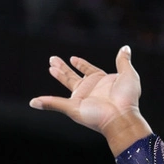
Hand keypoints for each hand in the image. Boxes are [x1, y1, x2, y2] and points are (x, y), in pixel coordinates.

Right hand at [30, 46, 151, 154]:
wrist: (122, 115)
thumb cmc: (127, 98)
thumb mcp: (128, 74)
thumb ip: (124, 61)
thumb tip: (126, 48)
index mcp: (102, 82)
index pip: (89, 70)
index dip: (82, 64)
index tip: (73, 58)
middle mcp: (90, 89)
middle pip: (73, 76)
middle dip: (63, 68)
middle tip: (52, 59)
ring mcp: (81, 98)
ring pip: (66, 84)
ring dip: (58, 75)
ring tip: (50, 67)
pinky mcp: (73, 108)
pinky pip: (55, 104)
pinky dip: (45, 103)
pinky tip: (34, 102)